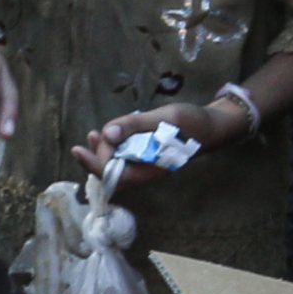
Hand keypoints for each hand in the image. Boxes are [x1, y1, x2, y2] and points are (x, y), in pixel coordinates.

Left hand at [77, 95, 241, 186]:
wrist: (213, 126)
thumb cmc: (192, 124)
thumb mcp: (164, 119)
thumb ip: (135, 125)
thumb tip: (107, 132)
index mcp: (148, 169)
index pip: (112, 174)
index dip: (93, 164)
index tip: (79, 149)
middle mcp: (144, 171)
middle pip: (111, 171)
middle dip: (97, 155)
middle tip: (93, 134)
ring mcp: (146, 164)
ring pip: (117, 164)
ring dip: (103, 151)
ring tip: (94, 135)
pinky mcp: (147, 156)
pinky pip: (125, 156)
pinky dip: (114, 145)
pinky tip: (110, 133)